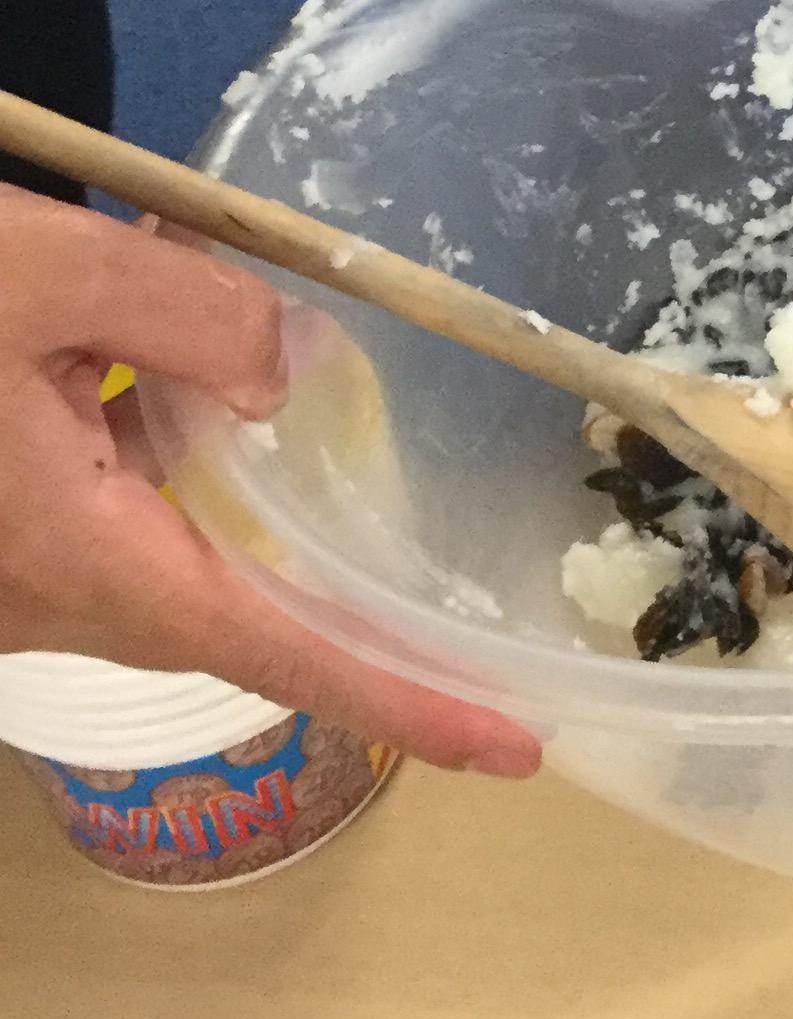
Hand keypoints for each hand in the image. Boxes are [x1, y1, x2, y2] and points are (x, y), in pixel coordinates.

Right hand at [0, 192, 539, 777]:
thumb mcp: (37, 269)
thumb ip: (191, 310)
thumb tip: (293, 371)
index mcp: (75, 556)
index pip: (276, 648)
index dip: (405, 698)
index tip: (515, 749)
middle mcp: (41, 599)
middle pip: (229, 598)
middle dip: (320, 564)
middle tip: (417, 546)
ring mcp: (5, 583)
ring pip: (161, 546)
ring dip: (207, 473)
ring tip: (168, 367)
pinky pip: (98, 518)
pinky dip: (144, 452)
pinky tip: (110, 361)